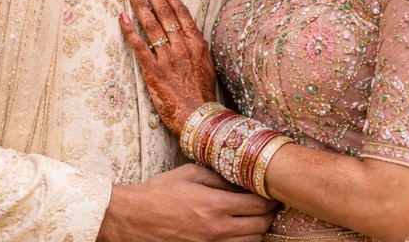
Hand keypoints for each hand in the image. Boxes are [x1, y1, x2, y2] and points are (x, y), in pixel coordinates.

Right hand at [98, 163, 277, 241]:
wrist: (134, 218)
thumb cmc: (160, 191)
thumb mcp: (190, 173)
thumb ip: (219, 177)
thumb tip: (240, 180)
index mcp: (214, 205)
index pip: (257, 206)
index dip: (270, 200)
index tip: (273, 192)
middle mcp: (216, 229)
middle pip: (259, 228)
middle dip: (268, 216)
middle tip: (269, 204)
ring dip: (257, 231)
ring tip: (255, 216)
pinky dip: (241, 241)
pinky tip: (238, 229)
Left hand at [120, 0, 216, 133]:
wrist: (200, 117)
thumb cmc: (203, 93)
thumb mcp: (205, 65)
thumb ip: (196, 46)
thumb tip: (190, 32)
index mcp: (195, 42)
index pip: (180, 11)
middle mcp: (182, 46)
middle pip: (164, 13)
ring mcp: (168, 58)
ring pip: (151, 25)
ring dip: (139, 5)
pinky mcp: (154, 73)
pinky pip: (140, 47)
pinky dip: (130, 31)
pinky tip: (122, 18)